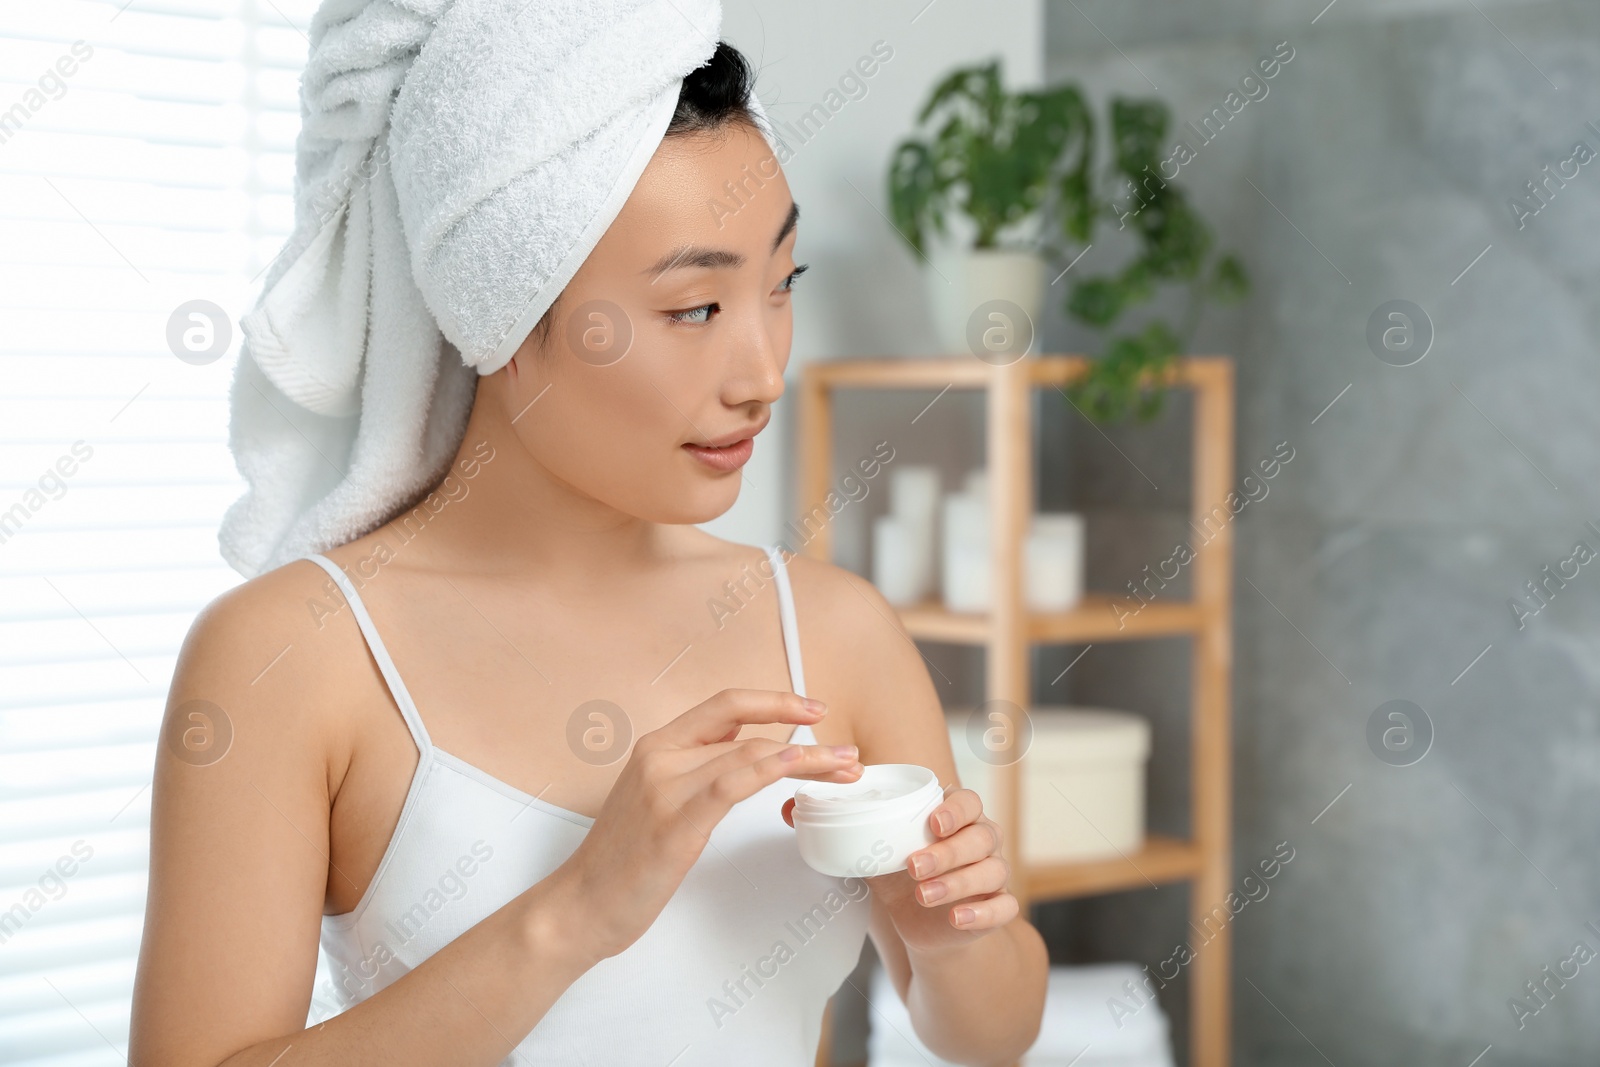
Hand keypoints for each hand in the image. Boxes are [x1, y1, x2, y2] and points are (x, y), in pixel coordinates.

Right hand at [555, 689, 862, 964]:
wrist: (579, 905)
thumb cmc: (620, 861)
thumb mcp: (655, 799)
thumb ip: (692, 771)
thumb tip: (741, 753)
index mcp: (655, 746)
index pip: (723, 705)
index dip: (772, 701)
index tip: (811, 710)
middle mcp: (659, 756)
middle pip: (744, 725)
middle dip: (800, 726)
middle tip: (844, 748)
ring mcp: (664, 788)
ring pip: (748, 752)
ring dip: (806, 759)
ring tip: (842, 769)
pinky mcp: (674, 823)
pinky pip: (730, 784)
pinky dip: (771, 770)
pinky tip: (799, 769)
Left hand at [852, 786, 1018, 954]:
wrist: (920, 922)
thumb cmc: (903, 876)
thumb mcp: (883, 857)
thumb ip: (863, 839)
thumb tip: (815, 820)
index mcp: (960, 818)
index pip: (970, 802)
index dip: (956, 810)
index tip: (934, 823)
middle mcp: (984, 841)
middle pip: (981, 837)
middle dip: (948, 852)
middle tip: (914, 866)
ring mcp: (995, 873)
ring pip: (993, 871)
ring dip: (958, 882)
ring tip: (924, 895)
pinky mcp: (998, 906)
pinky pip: (1005, 907)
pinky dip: (983, 913)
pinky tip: (957, 918)